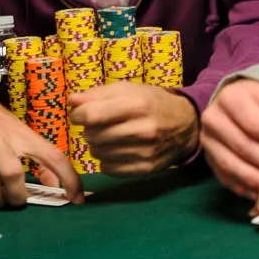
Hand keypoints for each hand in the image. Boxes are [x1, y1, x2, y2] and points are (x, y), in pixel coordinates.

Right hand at [0, 78, 83, 208]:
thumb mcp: (13, 128)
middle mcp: (1, 138)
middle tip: (16, 200)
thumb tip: (51, 182)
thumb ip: (31, 153)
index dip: (68, 178)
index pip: (52, 155)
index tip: (77, 198)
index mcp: (21, 132)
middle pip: (15, 176)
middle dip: (17, 197)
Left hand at [69, 81, 198, 175]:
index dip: (78, 115)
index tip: (78, 114)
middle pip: (93, 135)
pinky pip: (108, 169)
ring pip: (98, 154)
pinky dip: (106, 160)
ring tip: (108, 135)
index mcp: (137, 105)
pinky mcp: (146, 169)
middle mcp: (143, 130)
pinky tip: (116, 149)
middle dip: (88, 129)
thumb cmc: (151, 102)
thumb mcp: (127, 89)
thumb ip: (98, 94)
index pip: (93, 115)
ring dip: (96, 144)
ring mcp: (145, 152)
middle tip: (97, 124)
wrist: (185, 124)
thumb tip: (72, 101)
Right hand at [201, 80, 258, 199]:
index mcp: (229, 98)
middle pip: (242, 146)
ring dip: (257, 180)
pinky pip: (226, 178)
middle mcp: (212, 118)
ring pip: (232, 165)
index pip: (253, 123)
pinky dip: (246, 189)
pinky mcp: (208, 159)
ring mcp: (207, 140)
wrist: (235, 106)